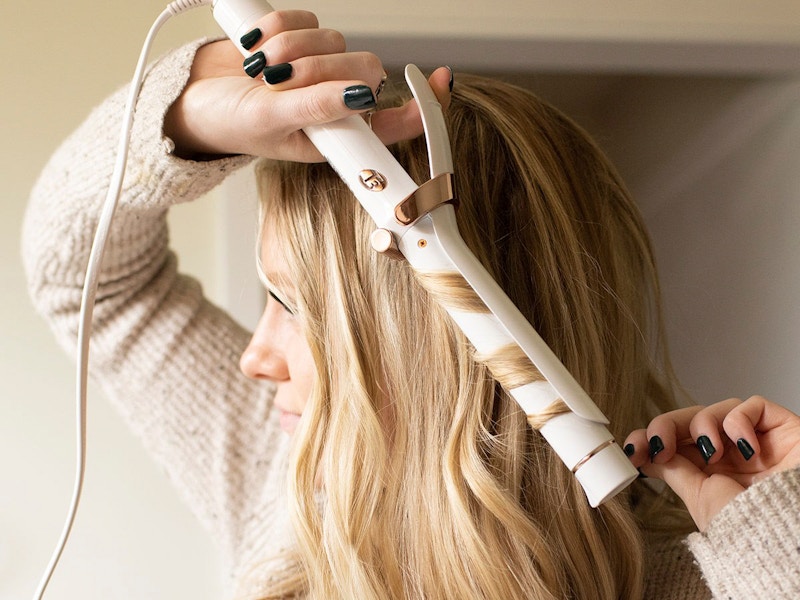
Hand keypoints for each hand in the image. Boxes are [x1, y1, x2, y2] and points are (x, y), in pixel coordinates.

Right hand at [163, 10, 451, 160]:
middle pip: (363, 68)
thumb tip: (361, 96)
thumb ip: (316, 110)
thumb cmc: (232, 126)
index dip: (423, 105)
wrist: (192, 101)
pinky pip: (306, 20)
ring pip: (334, 40)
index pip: (394, 121)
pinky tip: (254, 48)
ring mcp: (319, 69)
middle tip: (280, 81)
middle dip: (321, 69)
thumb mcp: (272, 124)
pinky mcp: (300, 40)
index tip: (439, 80)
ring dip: (292, 50)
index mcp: (337, 135)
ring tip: (258, 71)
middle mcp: (334, 102)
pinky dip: (278, 28)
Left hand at [625, 395, 799, 531]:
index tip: (635, 447)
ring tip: (712, 454)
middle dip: (667, 427)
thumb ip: (675, 470)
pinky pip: (752, 405)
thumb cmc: (752, 526)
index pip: (678, 442)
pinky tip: (745, 448)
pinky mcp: (781, 428)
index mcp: (713, 473)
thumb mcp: (700, 497)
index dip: (653, 436)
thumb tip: (645, 454)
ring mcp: (757, 440)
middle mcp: (733, 455)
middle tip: (658, 444)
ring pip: (717, 409)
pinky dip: (738, 421)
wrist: (788, 534)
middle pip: (691, 421)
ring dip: (703, 425)